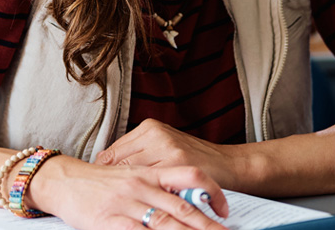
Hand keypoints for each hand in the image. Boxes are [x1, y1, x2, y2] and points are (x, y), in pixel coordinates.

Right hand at [29, 156, 229, 229]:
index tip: (224, 210)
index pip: (190, 176)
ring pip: (166, 223)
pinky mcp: (109, 221)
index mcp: (149, 172)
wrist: (61, 180)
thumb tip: (185, 204)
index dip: (211, 192)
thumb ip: (156, 186)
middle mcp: (141, 185)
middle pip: (183, 207)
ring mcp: (126, 204)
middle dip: (209, 226)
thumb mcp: (130, 176)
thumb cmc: (98, 181)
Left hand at [96, 119, 253, 192]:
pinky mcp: (178, 163)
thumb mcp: (165, 148)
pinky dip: (147, 199)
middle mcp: (155, 135)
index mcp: (149, 129)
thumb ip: (140, 153)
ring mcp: (167, 148)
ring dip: (128, 193)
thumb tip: (106, 165)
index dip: (105, 174)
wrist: (231, 165)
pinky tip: (144, 207)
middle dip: (113, 185)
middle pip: (118, 164)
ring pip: (133, 176)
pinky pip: (152, 186)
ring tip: (124, 206)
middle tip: (110, 200)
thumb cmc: (196, 159)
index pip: (113, 153)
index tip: (103, 188)